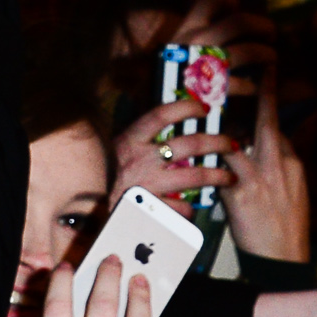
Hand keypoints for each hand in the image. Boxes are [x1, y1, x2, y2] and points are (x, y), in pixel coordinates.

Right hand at [112, 99, 233, 217]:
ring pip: (194, 177)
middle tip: (231, 143)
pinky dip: (189, 208)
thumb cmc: (101, 178)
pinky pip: (180, 207)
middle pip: (189, 144)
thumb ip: (137, 141)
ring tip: (230, 176)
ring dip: (217, 175)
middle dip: (216, 142)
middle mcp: (142, 159)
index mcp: (130, 140)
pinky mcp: (152, 209)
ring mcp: (148, 184)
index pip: (161, 114)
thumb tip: (163, 129)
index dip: (185, 108)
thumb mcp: (114, 150)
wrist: (85, 209)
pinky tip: (193, 207)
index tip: (203, 108)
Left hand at [219, 74, 311, 264]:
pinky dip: (208, 160)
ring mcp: (259, 177)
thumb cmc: (285, 227)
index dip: (269, 102)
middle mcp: (278, 165)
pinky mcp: (240, 193)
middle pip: (266, 122)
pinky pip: (219, 167)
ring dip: (220, 131)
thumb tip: (264, 145)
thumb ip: (280, 165)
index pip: (277, 127)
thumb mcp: (293, 191)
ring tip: (206, 117)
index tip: (267, 75)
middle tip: (255, 68)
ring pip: (235, 141)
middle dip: (261, 94)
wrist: (282, 258)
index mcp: (292, 164)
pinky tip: (196, 156)